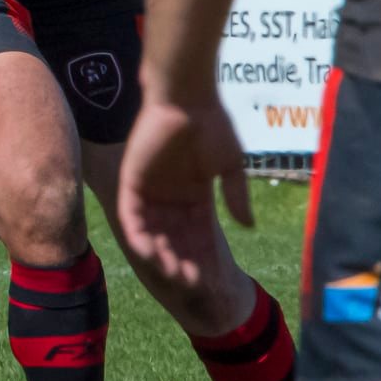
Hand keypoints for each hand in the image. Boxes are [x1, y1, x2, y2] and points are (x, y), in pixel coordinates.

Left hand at [116, 98, 252, 290]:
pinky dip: (139, 235)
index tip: (212, 277)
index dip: (204, 255)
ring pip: (151, 232)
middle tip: (192, 283)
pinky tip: (150, 252)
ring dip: (160, 254)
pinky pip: (131, 216)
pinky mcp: (131, 182)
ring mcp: (148, 190)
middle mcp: (168, 197)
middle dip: (181, 261)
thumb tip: (250, 226)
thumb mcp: (230, 166)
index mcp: (192, 195)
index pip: (197, 234)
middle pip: (173, 238)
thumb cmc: (212, 125)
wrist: (187, 98)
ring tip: (174, 273)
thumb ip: (236, 195)